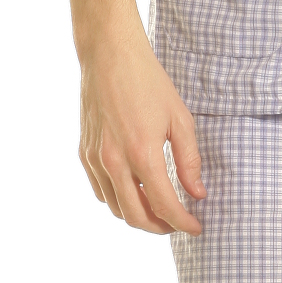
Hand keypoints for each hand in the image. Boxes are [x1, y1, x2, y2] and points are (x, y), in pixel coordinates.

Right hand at [76, 10, 206, 236]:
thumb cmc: (148, 82)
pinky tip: (134, 190)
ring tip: (157, 208)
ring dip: (138, 215)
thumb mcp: (180, 119)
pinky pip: (100, 190)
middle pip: (135, 217)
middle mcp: (114, 161)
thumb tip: (196, 193)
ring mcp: (95, 158)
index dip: (183, 223)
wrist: (109, 55)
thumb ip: (189, 161)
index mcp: (142, 153)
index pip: (164, 205)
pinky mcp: (84, 152)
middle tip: (177, 223)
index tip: (196, 227)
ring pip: (115, 207)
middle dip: (159, 227)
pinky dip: (118, 199)